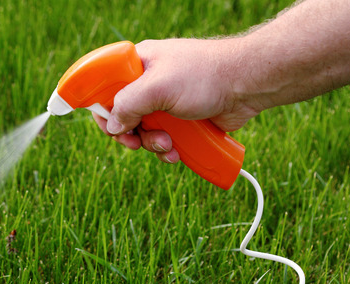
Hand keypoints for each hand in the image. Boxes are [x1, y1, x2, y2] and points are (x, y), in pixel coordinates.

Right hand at [95, 38, 260, 162]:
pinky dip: (167, 149)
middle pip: (123, 115)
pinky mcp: (181, 119)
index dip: (103, 109)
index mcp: (138, 64)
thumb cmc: (204, 76)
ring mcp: (165, 102)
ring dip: (152, 144)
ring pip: (143, 131)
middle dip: (130, 134)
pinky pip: (164, 138)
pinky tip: (178, 152)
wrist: (247, 85)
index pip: (106, 87)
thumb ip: (128, 105)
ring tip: (168, 144)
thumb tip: (113, 127)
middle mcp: (149, 83)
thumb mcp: (157, 87)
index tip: (110, 127)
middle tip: (136, 143)